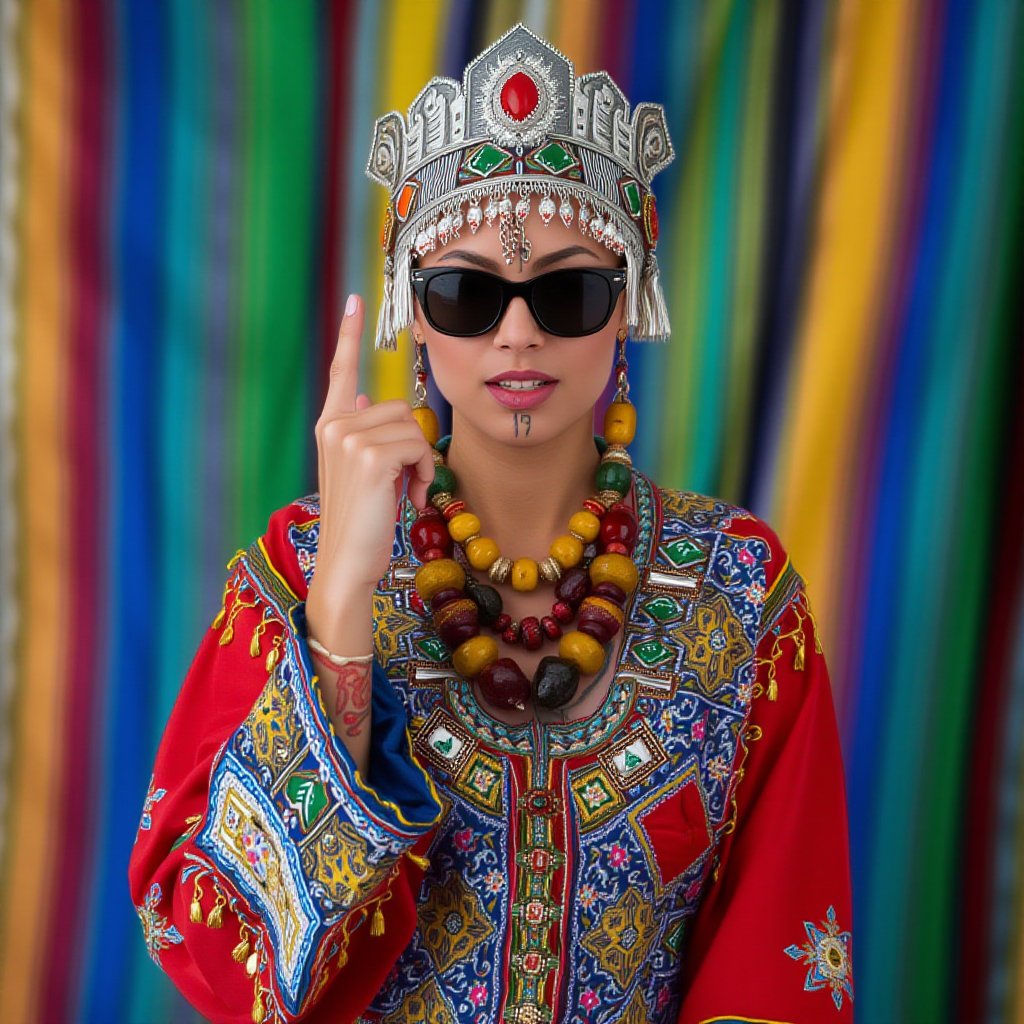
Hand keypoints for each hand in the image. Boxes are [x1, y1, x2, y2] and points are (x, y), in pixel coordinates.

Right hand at [309, 295, 434, 601]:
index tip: (356, 299)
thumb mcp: (363, 471)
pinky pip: (417, 445)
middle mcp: (334, 426)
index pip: (342, 372)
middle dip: (414, 447)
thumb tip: (366, 396)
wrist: (348, 562)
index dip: (349, 335)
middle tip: (407, 485)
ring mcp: (348, 438)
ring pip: (411, 427)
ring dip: (421, 463)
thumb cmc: (362, 521)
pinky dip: (424, 473)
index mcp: (331, 426)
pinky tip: (410, 499)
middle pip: (399, 408)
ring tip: (406, 494)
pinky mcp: (368, 456)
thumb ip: (364, 431)